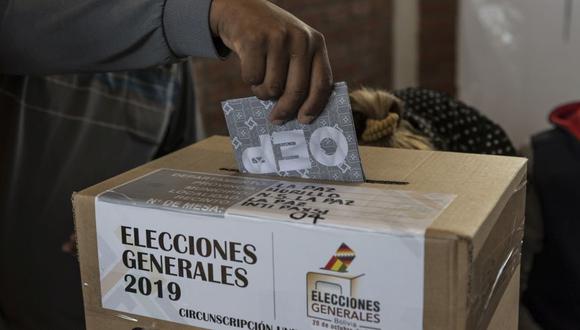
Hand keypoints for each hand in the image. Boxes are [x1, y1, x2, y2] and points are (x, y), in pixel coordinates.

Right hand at [210, 0, 332, 123]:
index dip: (314, 106)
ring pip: (272, 88)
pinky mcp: (254, 40)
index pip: (322, 83)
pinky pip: (253, 78)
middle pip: (296, 91)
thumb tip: (299, 113)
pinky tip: (249, 65)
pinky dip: (249, 79)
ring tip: (260, 78)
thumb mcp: (294, 47)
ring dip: (262, 91)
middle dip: (285, 110)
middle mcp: (300, 39)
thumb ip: (301, 73)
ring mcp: (278, 38)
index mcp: (316, 43)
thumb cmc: (270, 39)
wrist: (241, 8)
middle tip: (275, 119)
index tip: (304, 120)